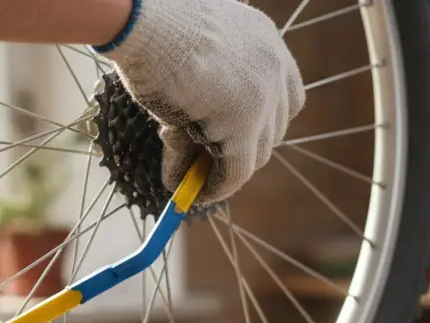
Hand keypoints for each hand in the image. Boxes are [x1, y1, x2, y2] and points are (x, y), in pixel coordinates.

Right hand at [96, 0, 305, 206]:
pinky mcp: (243, 126)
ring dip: (222, 171)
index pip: (285, 96)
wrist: (144, 20)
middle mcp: (274, 66)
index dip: (262, 124)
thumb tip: (190, 150)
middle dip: (242, 151)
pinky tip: (196, 194)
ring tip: (189, 177)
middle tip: (206, 164)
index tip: (236, 139)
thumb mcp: (189, 59)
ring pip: (253, 155)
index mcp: (264, 40)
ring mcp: (263, 98)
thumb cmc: (153, 28)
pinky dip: (216, 188)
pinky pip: (234, 172)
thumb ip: (204, 98)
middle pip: (272, 130)